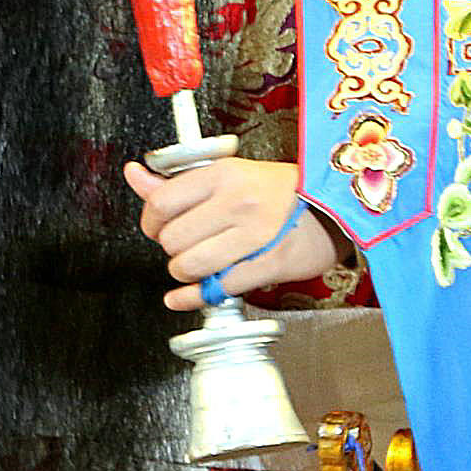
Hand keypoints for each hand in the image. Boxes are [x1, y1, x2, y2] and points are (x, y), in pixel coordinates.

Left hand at [123, 156, 348, 310]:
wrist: (336, 208)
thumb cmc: (281, 190)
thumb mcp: (229, 173)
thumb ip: (177, 181)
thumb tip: (134, 175)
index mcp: (223, 174)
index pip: (161, 202)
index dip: (150, 220)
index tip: (156, 226)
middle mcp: (237, 202)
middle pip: (172, 238)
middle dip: (171, 248)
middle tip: (184, 244)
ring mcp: (254, 235)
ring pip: (189, 265)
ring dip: (185, 272)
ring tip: (197, 264)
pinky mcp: (269, 264)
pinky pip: (217, 289)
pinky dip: (195, 297)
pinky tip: (187, 295)